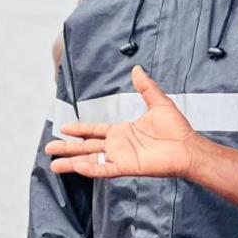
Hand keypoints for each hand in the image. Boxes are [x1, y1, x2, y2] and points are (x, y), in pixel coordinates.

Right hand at [46, 65, 199, 179]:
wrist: (188, 147)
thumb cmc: (176, 128)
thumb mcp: (158, 102)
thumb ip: (145, 86)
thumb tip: (136, 69)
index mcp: (123, 131)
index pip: (95, 131)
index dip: (79, 129)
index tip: (63, 127)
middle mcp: (119, 145)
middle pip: (87, 147)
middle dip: (68, 147)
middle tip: (49, 148)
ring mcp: (121, 157)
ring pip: (91, 160)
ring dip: (72, 161)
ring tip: (54, 164)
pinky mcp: (127, 167)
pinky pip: (104, 168)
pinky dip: (90, 168)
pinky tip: (75, 166)